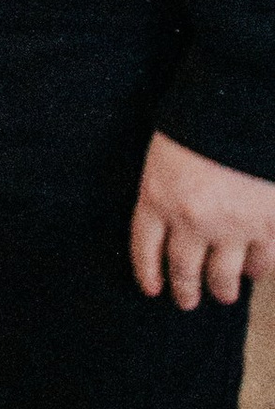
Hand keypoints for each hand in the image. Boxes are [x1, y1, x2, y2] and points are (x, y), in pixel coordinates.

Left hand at [131, 131, 274, 310]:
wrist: (247, 106)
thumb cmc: (203, 117)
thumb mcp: (167, 148)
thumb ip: (166, 182)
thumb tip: (170, 207)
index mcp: (158, 195)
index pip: (144, 246)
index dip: (146, 270)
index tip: (151, 288)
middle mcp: (191, 220)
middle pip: (183, 268)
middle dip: (185, 290)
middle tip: (186, 302)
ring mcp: (232, 227)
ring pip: (223, 276)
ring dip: (222, 288)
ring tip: (224, 294)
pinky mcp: (269, 227)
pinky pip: (263, 263)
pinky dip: (259, 271)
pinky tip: (255, 272)